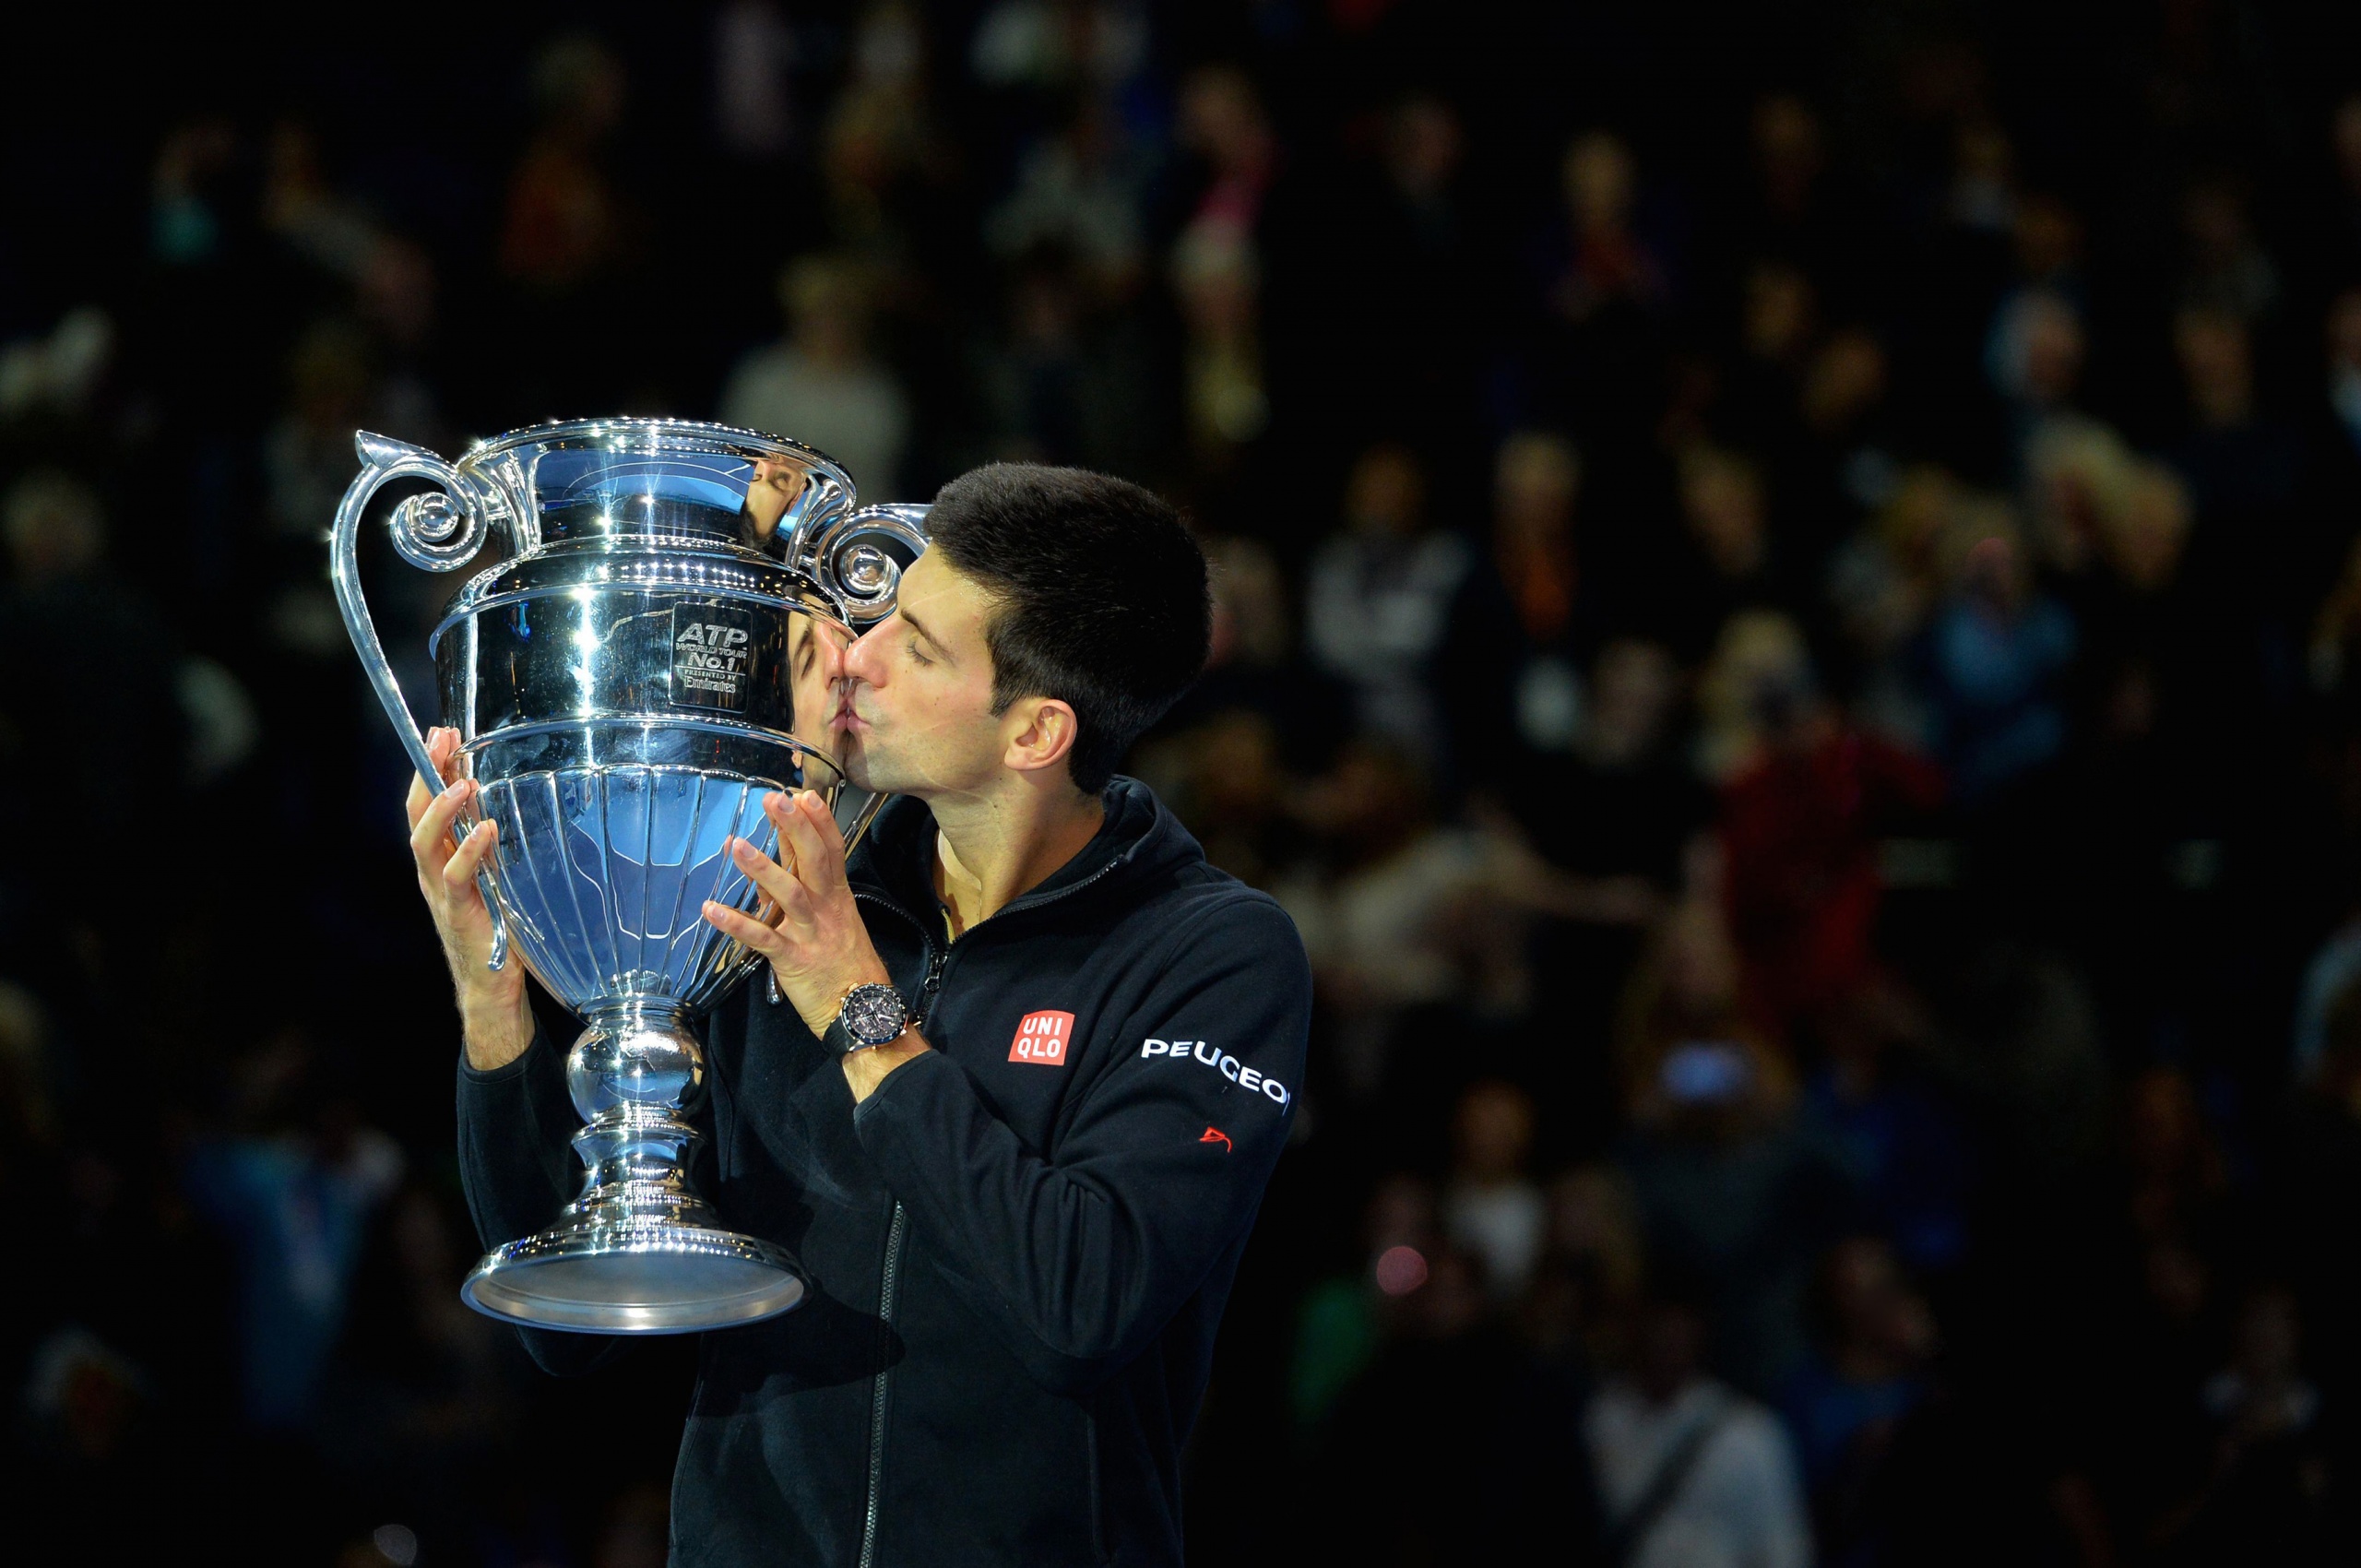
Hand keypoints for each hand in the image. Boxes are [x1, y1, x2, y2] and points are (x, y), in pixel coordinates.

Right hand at [406, 726, 532, 1069]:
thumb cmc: (501, 929)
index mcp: (440, 858)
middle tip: (442, 739)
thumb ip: (499, 846)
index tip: (443, 733)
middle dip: (427, 773)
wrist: (494, 988)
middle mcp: (432, 871)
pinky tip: (487, 829)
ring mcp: (441, 894)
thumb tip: (522, 804)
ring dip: (440, 810)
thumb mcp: (499, 877)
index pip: (426, 804)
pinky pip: (456, 878)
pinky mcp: (459, 915)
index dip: (431, 768)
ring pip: (425, 843)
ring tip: (459, 783)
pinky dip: (470, 852)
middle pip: (415, 814)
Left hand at [704, 790, 894, 1041]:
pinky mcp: (792, 959)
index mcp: (838, 896)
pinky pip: (762, 938)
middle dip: (795, 828)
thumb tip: (776, 858)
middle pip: (814, 860)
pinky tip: (710, 910)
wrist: (861, 1009)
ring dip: (762, 868)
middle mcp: (826, 909)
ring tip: (736, 845)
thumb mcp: (834, 920)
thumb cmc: (846, 963)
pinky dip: (736, 924)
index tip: (804, 793)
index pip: (832, 850)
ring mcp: (810, 933)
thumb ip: (805, 889)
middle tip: (775, 799)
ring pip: (789, 894)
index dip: (819, 821)